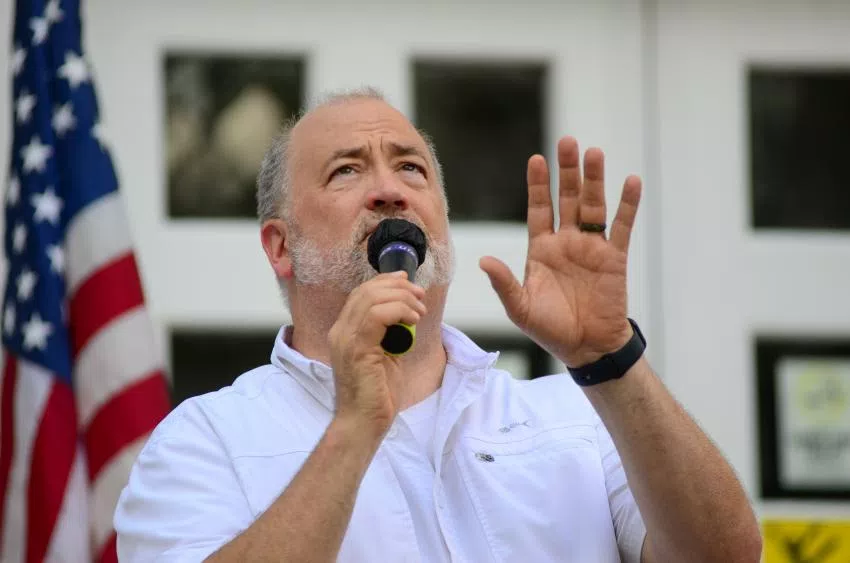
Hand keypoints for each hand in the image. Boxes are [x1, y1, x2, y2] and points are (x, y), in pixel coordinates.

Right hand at [328, 272, 426, 436]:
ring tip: (419, 311)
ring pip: (372, 298)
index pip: (361, 293)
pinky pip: (377, 316)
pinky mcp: (357, 349)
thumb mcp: (386, 355)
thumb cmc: (377, 394)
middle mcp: (340, 331)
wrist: (363, 423)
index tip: (407, 281)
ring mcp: (345, 339)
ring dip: (402, 299)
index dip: (385, 281)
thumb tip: (408, 314)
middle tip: (420, 296)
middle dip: (398, 287)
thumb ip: (391, 333)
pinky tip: (413, 320)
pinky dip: (399, 311)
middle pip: (367, 291)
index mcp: (344, 331)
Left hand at [479, 136, 641, 367]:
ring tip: (594, 153)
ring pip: (593, 206)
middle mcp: (566, 242)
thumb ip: (504, 283)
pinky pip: (622, 227)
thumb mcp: (520, 308)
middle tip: (567, 142)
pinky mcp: (614, 258)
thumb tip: (484, 261)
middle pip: (567, 199)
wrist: (586, 348)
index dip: (537, 185)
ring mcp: (591, 248)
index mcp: (541, 250)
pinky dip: (627, 205)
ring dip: (594, 180)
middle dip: (566, 172)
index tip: (536, 159)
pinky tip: (631, 182)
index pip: (539, 209)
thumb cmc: (550, 330)